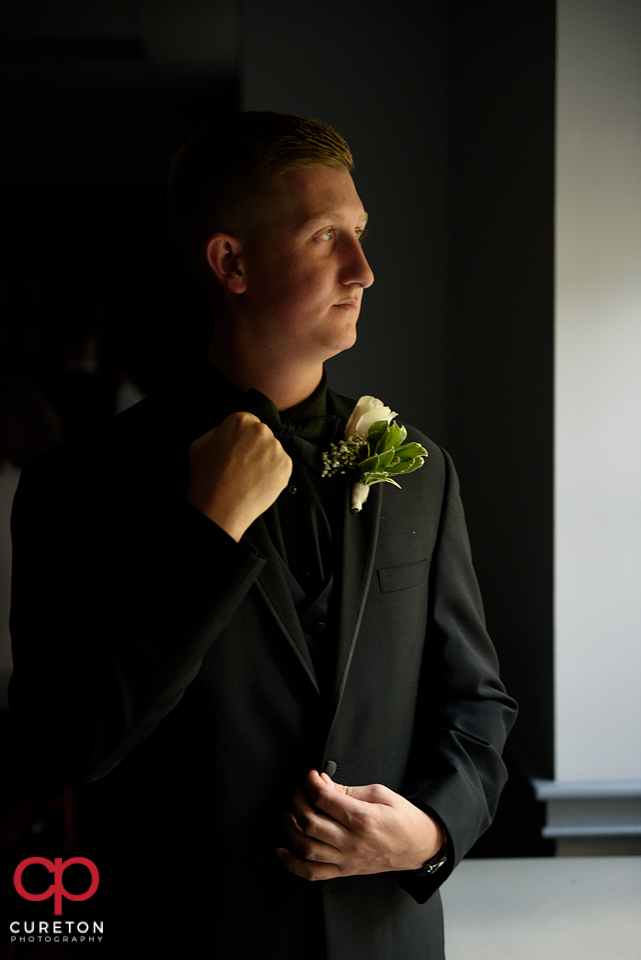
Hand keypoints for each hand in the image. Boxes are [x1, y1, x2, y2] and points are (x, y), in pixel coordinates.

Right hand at [187, 411, 291, 540]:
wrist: (220, 507)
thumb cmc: (207, 478)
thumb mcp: (199, 444)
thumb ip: (216, 432)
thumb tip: (225, 433)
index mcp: (240, 420)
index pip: (247, 421)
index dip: (241, 437)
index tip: (237, 448)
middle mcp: (261, 431)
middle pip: (262, 434)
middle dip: (254, 447)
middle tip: (242, 464)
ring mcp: (276, 449)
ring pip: (272, 450)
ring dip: (264, 460)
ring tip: (248, 476)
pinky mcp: (286, 466)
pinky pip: (281, 466)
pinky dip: (272, 473)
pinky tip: (258, 482)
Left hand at [277, 769, 443, 881]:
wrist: (419, 845)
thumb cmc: (403, 818)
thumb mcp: (380, 793)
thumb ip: (348, 790)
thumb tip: (323, 784)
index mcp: (363, 819)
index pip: (324, 800)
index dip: (311, 783)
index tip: (310, 775)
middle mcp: (352, 842)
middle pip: (310, 822)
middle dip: (297, 801)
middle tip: (298, 790)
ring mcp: (347, 859)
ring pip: (307, 847)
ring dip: (289, 828)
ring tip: (287, 812)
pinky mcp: (345, 870)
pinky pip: (313, 873)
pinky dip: (293, 864)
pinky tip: (282, 851)